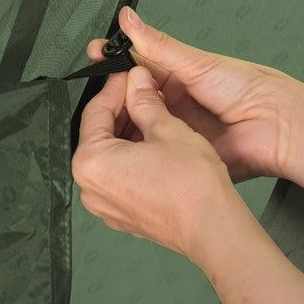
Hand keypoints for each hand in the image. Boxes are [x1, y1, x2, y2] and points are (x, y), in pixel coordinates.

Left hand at [72, 65, 251, 262]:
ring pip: (108, 156)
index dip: (115, 87)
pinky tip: (153, 144)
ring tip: (153, 115)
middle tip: (142, 90)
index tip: (128, 75)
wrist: (213, 228)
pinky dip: (130, 157)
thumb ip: (145, 101)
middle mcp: (90, 187)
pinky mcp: (121, 215)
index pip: (95, 111)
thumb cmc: (192, 187)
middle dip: (121, 110)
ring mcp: (105, 205)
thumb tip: (136, 82)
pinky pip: (118, 177)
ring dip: (127, 133)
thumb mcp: (167, 128)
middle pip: (98, 134)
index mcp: (91, 162)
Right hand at [86, 7, 302, 180]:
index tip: (94, 53)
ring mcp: (173, 128)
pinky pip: (152, 151)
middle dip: (112, 94)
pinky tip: (123, 144)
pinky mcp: (178, 153)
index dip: (113, 60)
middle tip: (97, 91)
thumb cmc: (248, 89)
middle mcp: (171, 101)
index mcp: (175, 75)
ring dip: (123, 122)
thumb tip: (128, 17)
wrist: (276, 128)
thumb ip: (157, 45)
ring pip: (137, 125)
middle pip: (131, 97)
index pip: (135, 64)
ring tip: (105, 117)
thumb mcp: (195, 63)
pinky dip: (138, 148)